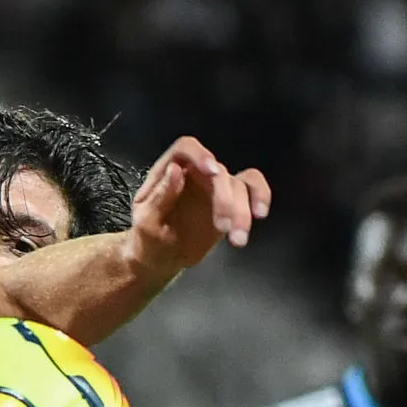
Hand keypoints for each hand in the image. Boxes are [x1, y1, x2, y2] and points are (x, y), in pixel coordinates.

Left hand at [126, 136, 271, 277]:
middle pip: (218, 173)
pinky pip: (251, 188)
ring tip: (238, 239)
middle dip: (225, 200)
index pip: (185, 149)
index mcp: (168, 172)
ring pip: (238, 185)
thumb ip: (160, 197)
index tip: (212, 171)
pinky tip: (260, 213)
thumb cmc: (148, 239)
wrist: (161, 257)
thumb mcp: (146, 223)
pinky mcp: (230, 200)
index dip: (200, 154)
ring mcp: (214, 186)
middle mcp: (194, 173)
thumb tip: (176, 170)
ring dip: (242, 210)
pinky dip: (260, 196)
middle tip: (224, 227)